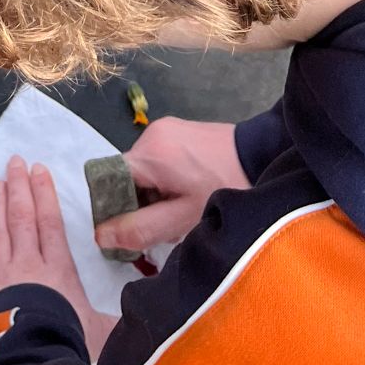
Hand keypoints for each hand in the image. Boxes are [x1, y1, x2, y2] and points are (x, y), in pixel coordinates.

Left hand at [0, 159, 116, 361]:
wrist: (30, 362)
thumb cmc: (68, 344)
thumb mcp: (101, 332)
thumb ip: (115, 318)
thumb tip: (143, 310)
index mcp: (58, 269)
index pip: (50, 221)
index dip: (44, 193)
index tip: (39, 169)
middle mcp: (28, 264)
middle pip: (22, 216)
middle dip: (19, 186)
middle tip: (14, 162)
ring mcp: (0, 275)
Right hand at [95, 117, 248, 254]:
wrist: (264, 156)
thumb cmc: (224, 188)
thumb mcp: (182, 219)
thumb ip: (140, 229)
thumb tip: (100, 236)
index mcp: (148, 152)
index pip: (107, 179)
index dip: (111, 207)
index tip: (127, 229)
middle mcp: (151, 133)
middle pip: (125, 177)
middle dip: (137, 205)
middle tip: (162, 225)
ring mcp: (166, 128)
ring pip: (142, 171)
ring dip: (152, 195)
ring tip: (179, 210)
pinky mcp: (180, 130)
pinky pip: (157, 160)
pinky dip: (164, 181)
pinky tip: (187, 193)